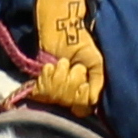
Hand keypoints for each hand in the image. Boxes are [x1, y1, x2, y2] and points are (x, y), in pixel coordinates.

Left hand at [34, 0, 104, 116]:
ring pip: (56, 97)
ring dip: (60, 77)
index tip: (83, 84)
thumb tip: (93, 101)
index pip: (81, 109)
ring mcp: (53, 88)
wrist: (62, 28)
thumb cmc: (81, 43)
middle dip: (72, 83)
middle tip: (73, 67)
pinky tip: (51, 66)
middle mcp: (67, 93)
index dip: (81, 99)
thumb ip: (98, 82)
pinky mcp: (39, 81)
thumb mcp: (96, 63)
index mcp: (83, 91)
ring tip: (62, 63)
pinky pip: (42, 91)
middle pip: (68, 104)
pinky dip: (48, 76)